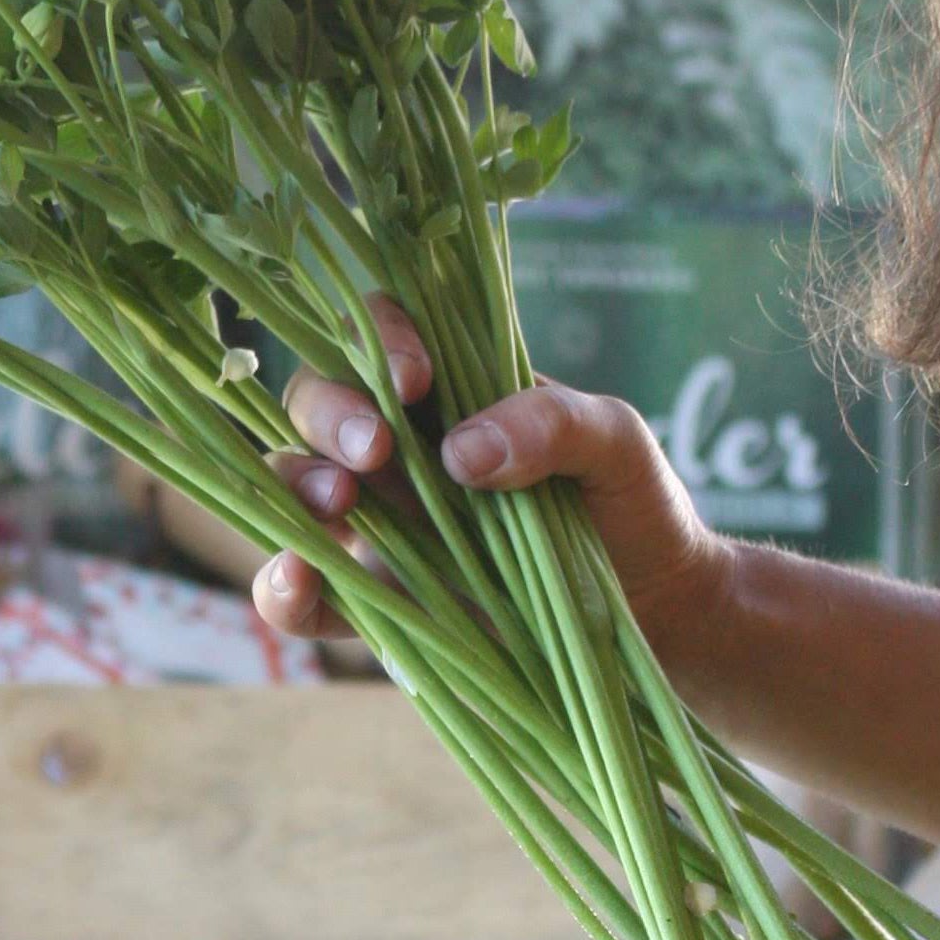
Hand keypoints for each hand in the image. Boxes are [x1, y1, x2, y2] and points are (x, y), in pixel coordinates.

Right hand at [251, 293, 734, 672]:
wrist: (656, 605)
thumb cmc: (630, 502)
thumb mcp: (614, 440)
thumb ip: (552, 424)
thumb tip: (460, 454)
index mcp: (446, 391)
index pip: (376, 333)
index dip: (375, 338)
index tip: (415, 377)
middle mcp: (397, 448)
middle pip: (316, 402)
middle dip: (331, 414)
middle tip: (377, 448)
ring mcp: (380, 523)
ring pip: (292, 486)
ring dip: (295, 485)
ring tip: (336, 502)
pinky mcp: (380, 601)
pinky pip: (309, 594)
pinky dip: (283, 587)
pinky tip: (297, 580)